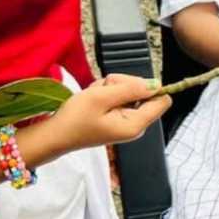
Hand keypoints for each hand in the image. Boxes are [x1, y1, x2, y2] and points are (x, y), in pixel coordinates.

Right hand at [47, 74, 170, 153]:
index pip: (163, 101)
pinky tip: (95, 100)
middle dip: (124, 85)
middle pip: (145, 92)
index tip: (130, 85)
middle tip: (104, 91)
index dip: (151, 87)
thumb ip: (130, 89)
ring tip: (96, 97)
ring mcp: (127, 120)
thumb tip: (156, 84)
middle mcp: (136, 124)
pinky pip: (119, 97)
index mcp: (136, 124)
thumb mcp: (101, 97)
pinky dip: (107, 93)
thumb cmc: (75, 119)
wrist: (56, 134)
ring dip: (112, 88)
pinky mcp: (118, 117)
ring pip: (130, 91)